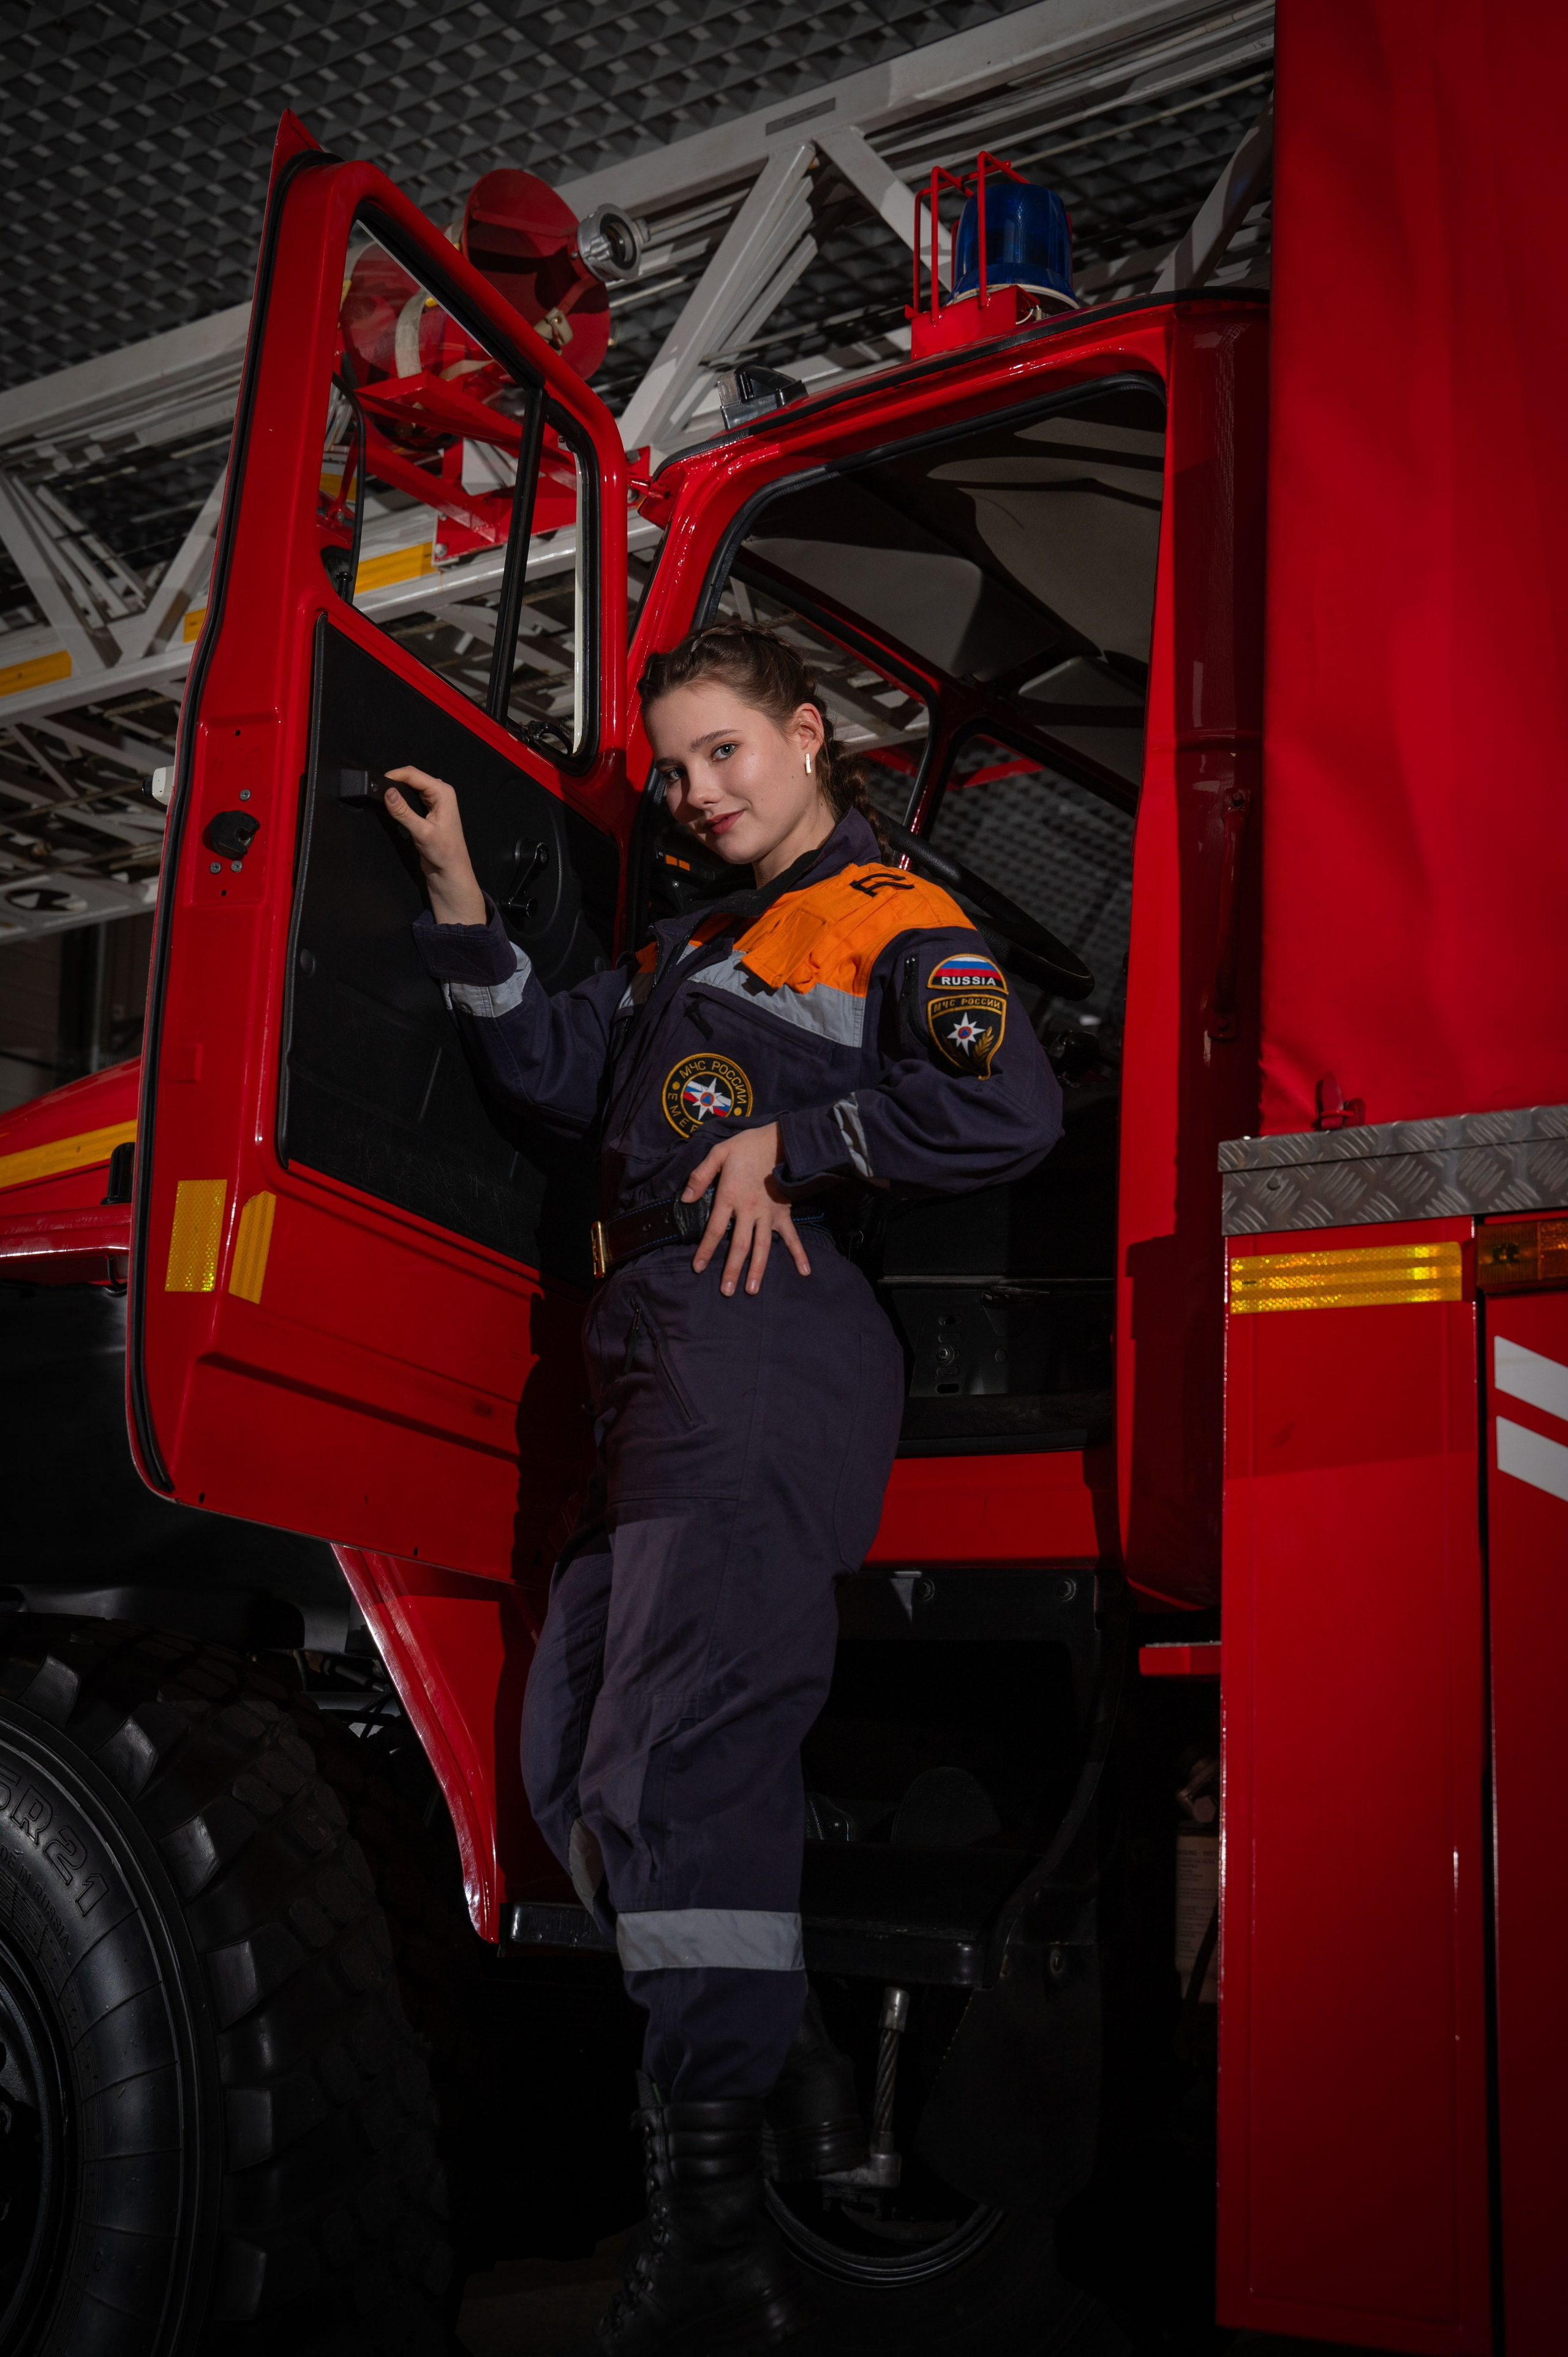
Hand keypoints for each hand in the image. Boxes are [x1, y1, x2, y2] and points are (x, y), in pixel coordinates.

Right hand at [382, 765, 486, 925]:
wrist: (450, 871)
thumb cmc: (442, 852)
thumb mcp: (421, 832)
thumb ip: (403, 812)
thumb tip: (388, 792)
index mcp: (443, 792)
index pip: (414, 774)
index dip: (395, 775)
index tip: (377, 782)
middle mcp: (440, 792)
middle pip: (413, 777)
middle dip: (395, 780)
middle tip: (377, 789)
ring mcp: (434, 800)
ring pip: (411, 786)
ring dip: (398, 789)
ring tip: (382, 795)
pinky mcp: (428, 809)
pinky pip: (412, 796)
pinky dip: (402, 798)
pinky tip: (392, 803)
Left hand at [683, 1121, 810, 1295]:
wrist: (780, 1141)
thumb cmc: (746, 1146)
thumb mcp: (718, 1153)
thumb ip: (701, 1176)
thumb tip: (685, 1198)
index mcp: (730, 1197)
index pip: (714, 1229)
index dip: (706, 1250)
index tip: (698, 1268)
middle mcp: (749, 1211)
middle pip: (739, 1245)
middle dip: (732, 1269)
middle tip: (727, 1291)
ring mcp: (768, 1214)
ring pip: (762, 1246)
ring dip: (758, 1269)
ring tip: (752, 1289)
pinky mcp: (783, 1213)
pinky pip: (791, 1236)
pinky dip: (799, 1253)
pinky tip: (804, 1271)